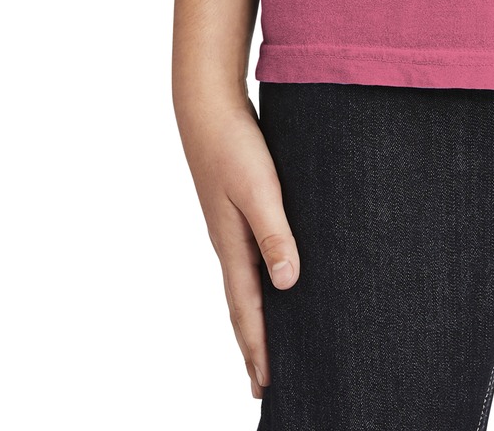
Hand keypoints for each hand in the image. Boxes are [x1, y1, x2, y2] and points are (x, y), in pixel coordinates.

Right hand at [176, 90, 300, 398]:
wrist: (206, 106)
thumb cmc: (233, 145)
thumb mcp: (259, 190)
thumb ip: (274, 234)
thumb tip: (287, 284)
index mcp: (233, 247)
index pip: (247, 312)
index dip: (257, 350)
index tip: (266, 387)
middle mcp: (230, 244)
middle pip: (243, 307)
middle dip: (253, 346)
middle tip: (264, 384)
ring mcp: (231, 227)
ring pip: (246, 284)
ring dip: (256, 317)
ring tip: (268, 343)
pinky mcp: (238, 208)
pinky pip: (250, 259)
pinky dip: (259, 282)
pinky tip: (273, 278)